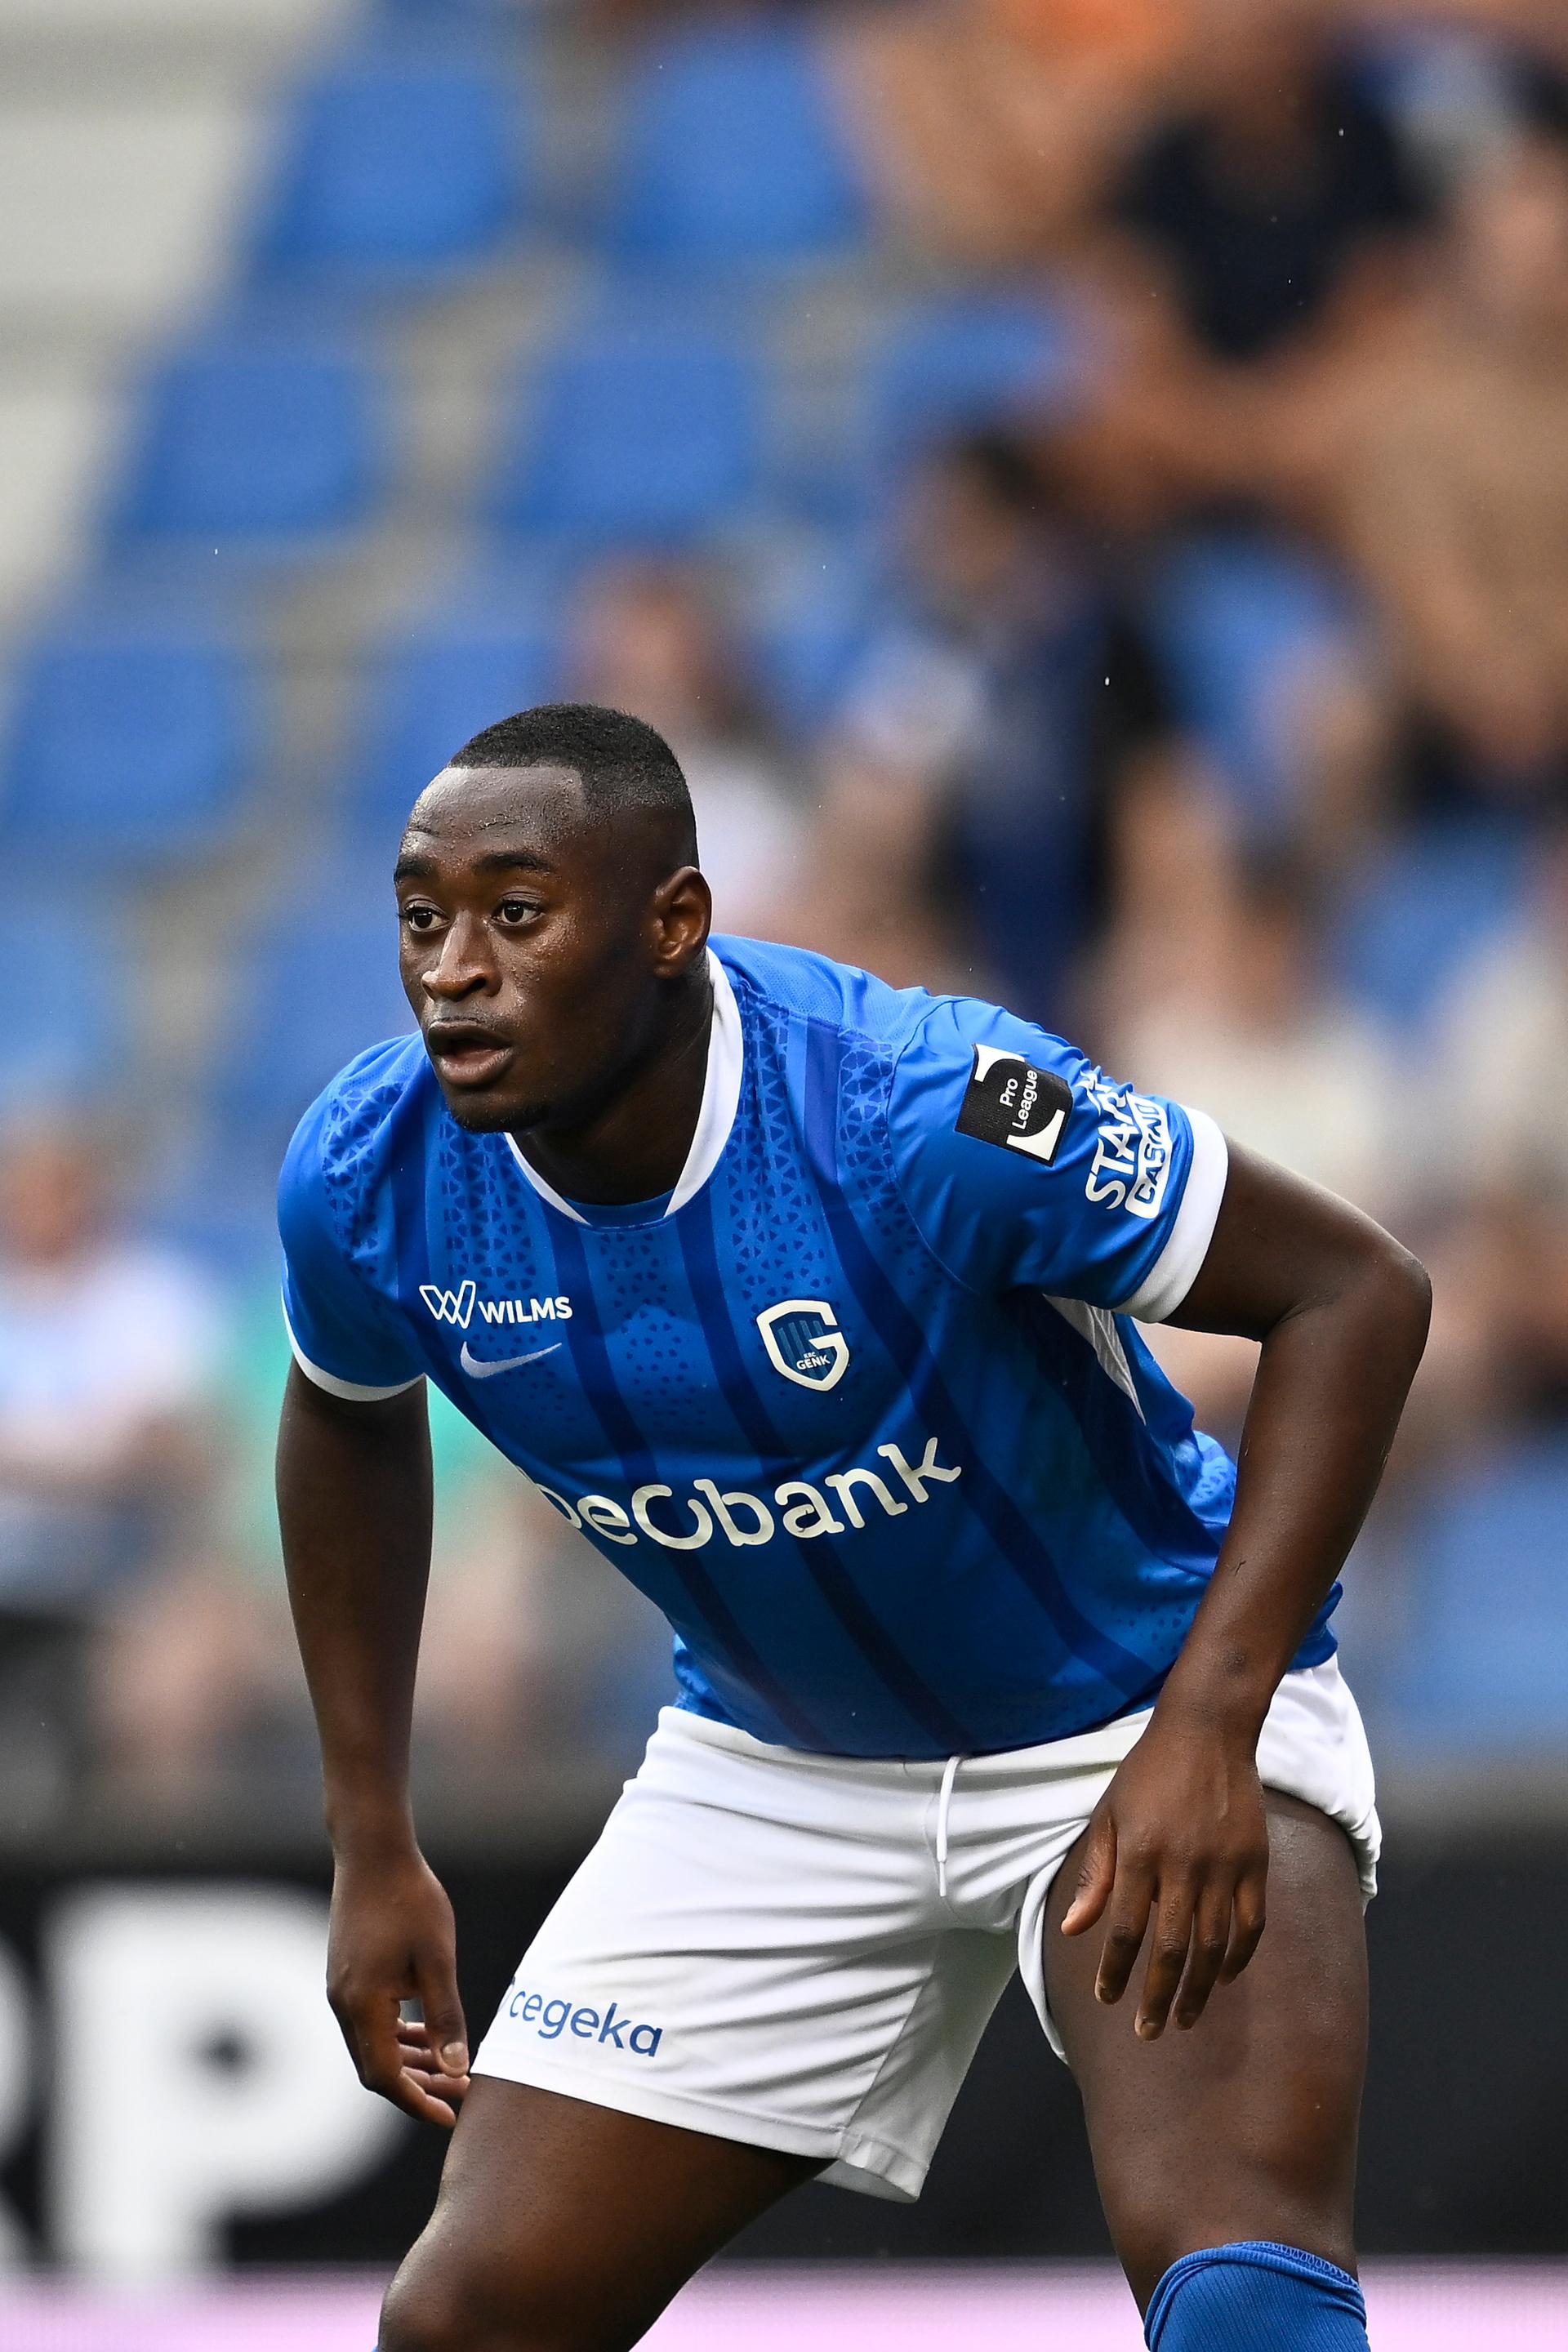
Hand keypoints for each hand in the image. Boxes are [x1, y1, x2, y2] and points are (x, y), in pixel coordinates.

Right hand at [327, 1846, 469, 2124]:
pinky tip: (425, 2031)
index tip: (452, 2118)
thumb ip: (446, 2015)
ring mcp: (340, 1989)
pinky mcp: (346, 1975)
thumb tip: (458, 2068)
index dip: (418, 2102)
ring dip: (409, 2062)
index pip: (385, 2078)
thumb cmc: (410, 1898)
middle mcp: (343, 2004)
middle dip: (418, 2088)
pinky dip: (398, 2036)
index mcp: (362, 2005)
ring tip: (451, 2069)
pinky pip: (369, 2023)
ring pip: (372, 2046)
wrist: (373, 1851)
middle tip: (461, 2094)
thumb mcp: (437, 1958)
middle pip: (376, 2069)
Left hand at [1059, 1708, 1269, 2039]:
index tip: (1108, 2001)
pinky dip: (1239, 1957)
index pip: (1124, 1931)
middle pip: (1171, 1950)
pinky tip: (1224, 1978)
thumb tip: (1073, 1929)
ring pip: (1213, 1947)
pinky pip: (1251, 1924)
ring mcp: (1223, 1866)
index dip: (1115, 1972)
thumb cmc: (1148, 1773)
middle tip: (1148, 2031)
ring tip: (1186, 2019)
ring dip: (1199, 1990)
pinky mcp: (1254, 1863)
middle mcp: (1182, 1865)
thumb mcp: (1110, 1816)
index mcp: (1139, 1853)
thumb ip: (1096, 1876)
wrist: (1206, 1731)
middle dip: (1157, 1997)